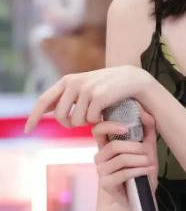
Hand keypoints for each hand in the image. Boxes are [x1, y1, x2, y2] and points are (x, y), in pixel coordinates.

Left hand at [24, 65, 153, 133]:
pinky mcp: (98, 96)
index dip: (34, 117)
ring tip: (96, 114)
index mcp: (67, 80)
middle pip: (60, 116)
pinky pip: (91, 120)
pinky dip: (98, 121)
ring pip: (76, 121)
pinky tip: (105, 112)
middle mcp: (73, 83)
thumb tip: (44, 111)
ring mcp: (85, 89)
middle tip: (83, 122)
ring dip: (86, 123)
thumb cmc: (106, 87)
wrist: (132, 79)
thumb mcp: (83, 87)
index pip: (43, 100)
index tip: (28, 131)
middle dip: (70, 124)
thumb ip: (65, 97)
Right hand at [92, 108, 158, 201]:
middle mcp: (100, 158)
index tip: (126, 127)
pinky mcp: (106, 184)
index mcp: (106, 146)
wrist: (140, 197)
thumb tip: (144, 112)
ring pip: (121, 159)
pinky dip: (139, 170)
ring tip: (149, 163)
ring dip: (140, 160)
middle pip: (114, 146)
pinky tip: (147, 170)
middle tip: (148, 152)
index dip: (109, 125)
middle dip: (135, 147)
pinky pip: (123, 173)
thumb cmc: (141, 171)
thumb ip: (146, 130)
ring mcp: (101, 171)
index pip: (97, 129)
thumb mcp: (147, 148)